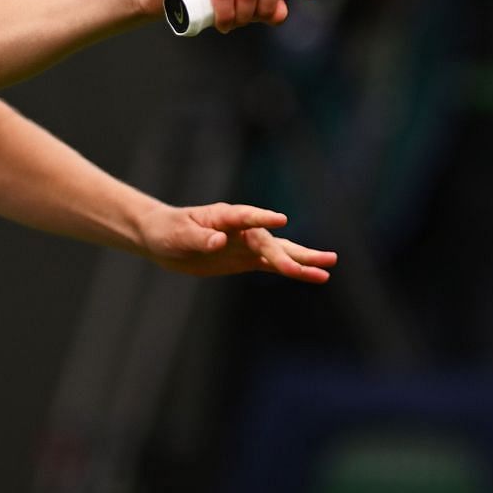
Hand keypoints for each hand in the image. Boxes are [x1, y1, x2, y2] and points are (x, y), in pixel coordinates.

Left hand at [139, 202, 335, 283]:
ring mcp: (247, 244)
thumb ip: (199, 237)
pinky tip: (313, 275)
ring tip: (329, 266)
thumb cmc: (168, 231)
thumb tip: (220, 240)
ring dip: (303, 260)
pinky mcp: (247, 259)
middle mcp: (241, 229)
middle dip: (292, 253)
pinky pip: (273, 264)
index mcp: (224, 217)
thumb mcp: (178, 235)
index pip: (246, 217)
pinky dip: (291, 270)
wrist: (163, 238)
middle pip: (270, 241)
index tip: (281, 221)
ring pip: (279, 252)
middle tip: (319, 262)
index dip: (262, 218)